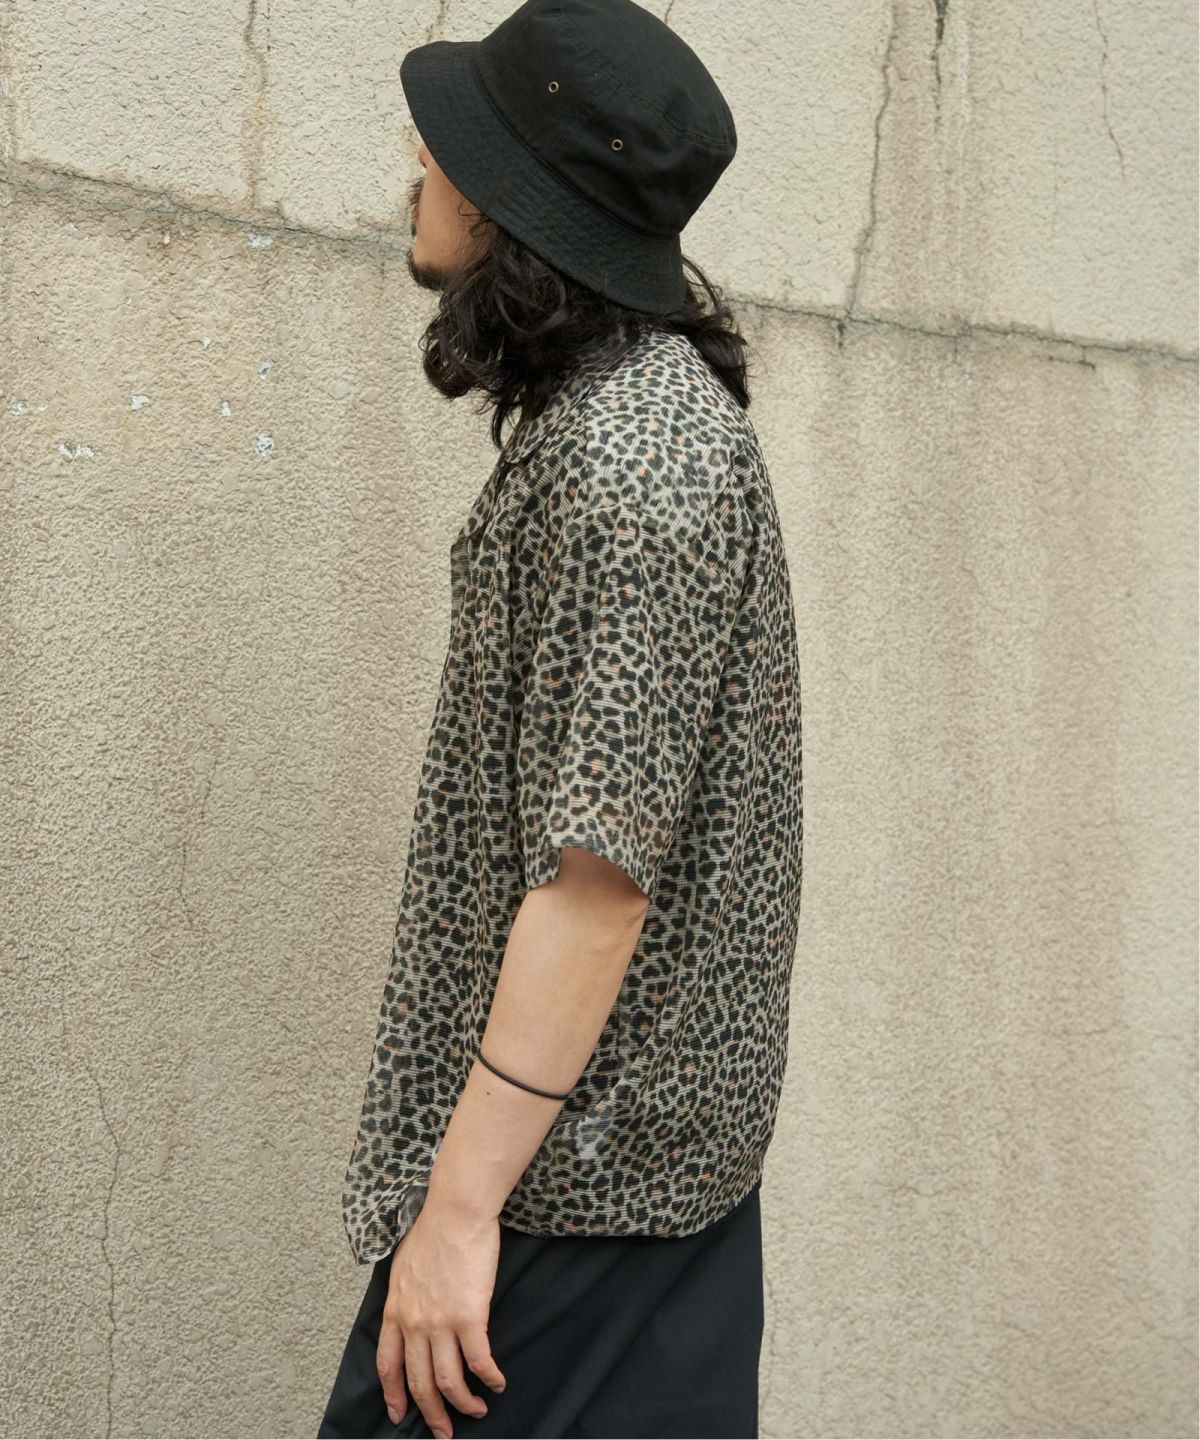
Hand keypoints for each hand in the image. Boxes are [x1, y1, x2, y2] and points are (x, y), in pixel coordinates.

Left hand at [376, 1199, 507, 1438]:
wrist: (455, 1213)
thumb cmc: (433, 1230)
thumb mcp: (403, 1266)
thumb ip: (404, 1295)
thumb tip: (409, 1309)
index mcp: (396, 1311)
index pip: (389, 1366)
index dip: (394, 1395)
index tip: (399, 1414)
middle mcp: (414, 1324)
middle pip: (420, 1382)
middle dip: (432, 1414)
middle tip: (443, 1431)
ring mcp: (441, 1323)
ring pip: (448, 1380)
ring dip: (463, 1404)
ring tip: (476, 1412)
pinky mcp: (470, 1317)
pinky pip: (479, 1361)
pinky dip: (488, 1378)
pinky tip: (496, 1383)